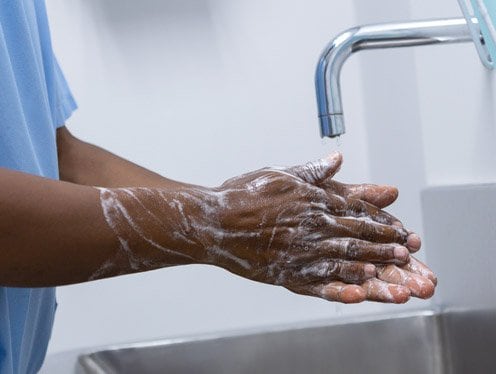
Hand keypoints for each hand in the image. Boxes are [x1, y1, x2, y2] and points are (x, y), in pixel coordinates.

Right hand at [204, 152, 425, 301]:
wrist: (213, 220)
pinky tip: (361, 286)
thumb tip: (337, 159)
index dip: (379, 220)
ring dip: (374, 261)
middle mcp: (310, 225)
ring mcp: (300, 249)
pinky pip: (320, 278)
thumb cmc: (242, 194)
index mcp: (311, 201)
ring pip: (344, 257)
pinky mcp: (286, 270)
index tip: (398, 226)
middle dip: (385, 242)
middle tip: (408, 249)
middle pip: (356, 235)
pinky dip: (344, 282)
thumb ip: (311, 171)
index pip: (354, 211)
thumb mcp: (279, 174)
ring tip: (395, 267)